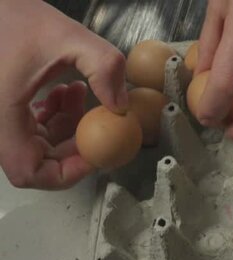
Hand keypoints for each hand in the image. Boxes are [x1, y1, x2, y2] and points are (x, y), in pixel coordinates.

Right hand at [0, 0, 127, 188]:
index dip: (65, 172)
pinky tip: (66, 92)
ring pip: (36, 144)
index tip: (95, 153)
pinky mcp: (4, 105)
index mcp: (3, 114)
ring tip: (79, 94)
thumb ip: (104, 68)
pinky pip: (30, 128)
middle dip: (74, 146)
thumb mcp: (70, 37)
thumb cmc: (17, 15)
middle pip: (37, 162)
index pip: (30, 172)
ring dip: (66, 127)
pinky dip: (53, 117)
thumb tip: (122, 106)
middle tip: (96, 123)